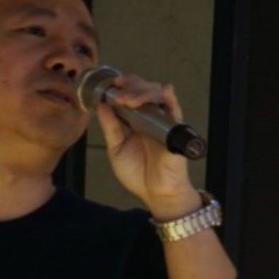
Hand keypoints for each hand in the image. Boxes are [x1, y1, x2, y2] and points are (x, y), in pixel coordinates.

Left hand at [94, 74, 201, 217]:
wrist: (155, 194)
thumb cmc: (139, 175)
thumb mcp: (116, 149)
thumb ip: (110, 127)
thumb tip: (101, 106)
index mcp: (137, 120)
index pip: (133, 94)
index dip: (125, 85)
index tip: (113, 84)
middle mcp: (151, 118)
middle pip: (145, 89)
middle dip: (132, 86)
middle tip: (119, 94)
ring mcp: (164, 122)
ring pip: (158, 96)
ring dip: (142, 93)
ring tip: (127, 100)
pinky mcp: (175, 131)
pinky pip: (176, 111)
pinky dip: (171, 99)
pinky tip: (165, 90)